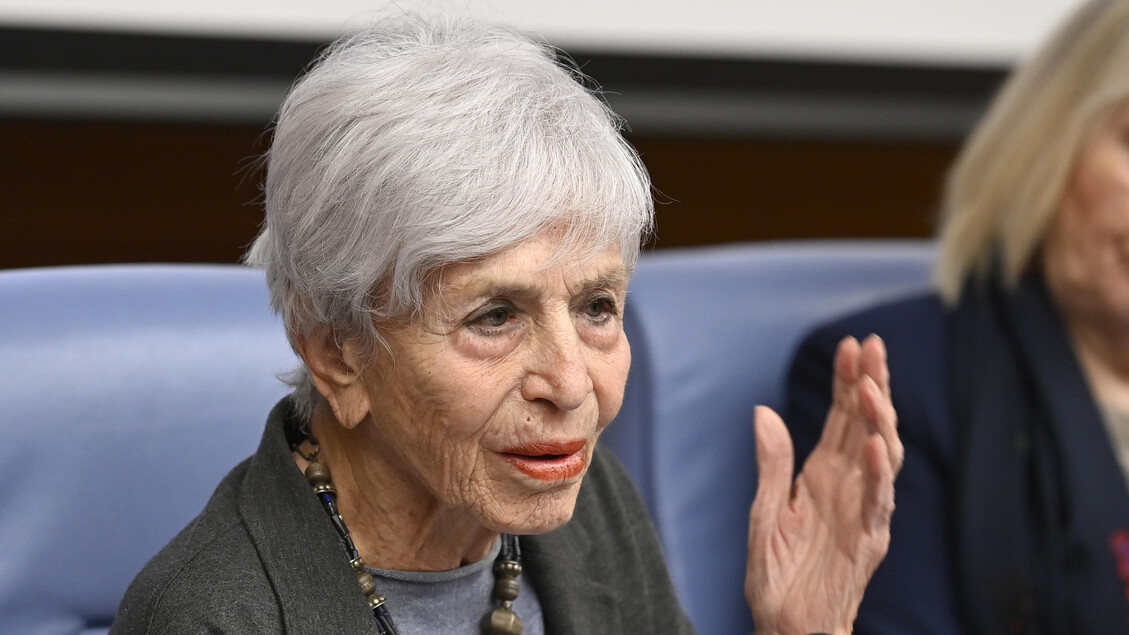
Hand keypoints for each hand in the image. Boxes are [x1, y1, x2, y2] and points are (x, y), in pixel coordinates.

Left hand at [745, 335, 901, 634]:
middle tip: (872, 347)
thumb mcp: (764, 511)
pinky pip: (877, 502)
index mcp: (822, 475)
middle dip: (871, 385)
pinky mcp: (868, 540)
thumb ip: (771, 463)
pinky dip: (876, 473)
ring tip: (869, 388)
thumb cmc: (777, 574)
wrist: (786, 625)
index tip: (851, 345)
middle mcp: (848, 486)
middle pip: (867, 425)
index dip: (849, 381)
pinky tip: (870, 445)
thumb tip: (762, 411)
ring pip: (881, 455)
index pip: (842, 417)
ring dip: (877, 421)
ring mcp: (863, 510)